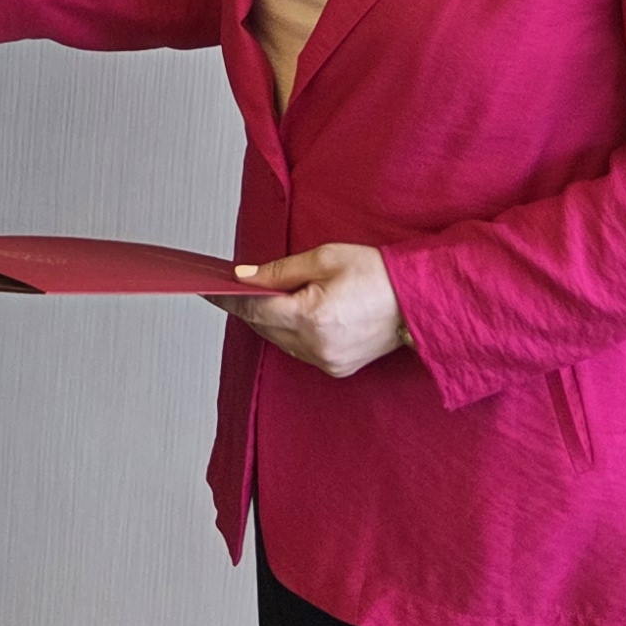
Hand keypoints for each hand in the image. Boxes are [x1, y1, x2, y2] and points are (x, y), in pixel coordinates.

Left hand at [213, 241, 409, 377]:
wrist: (418, 301)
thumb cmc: (377, 274)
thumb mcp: (326, 258)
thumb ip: (281, 270)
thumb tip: (245, 276)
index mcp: (312, 316)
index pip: (254, 308)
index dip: (227, 298)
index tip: (207, 288)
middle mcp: (316, 346)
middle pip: (264, 327)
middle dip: (249, 306)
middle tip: (235, 286)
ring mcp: (326, 361)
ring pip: (279, 341)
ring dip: (270, 320)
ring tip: (270, 297)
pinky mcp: (336, 368)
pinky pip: (299, 350)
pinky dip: (291, 332)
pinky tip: (295, 314)